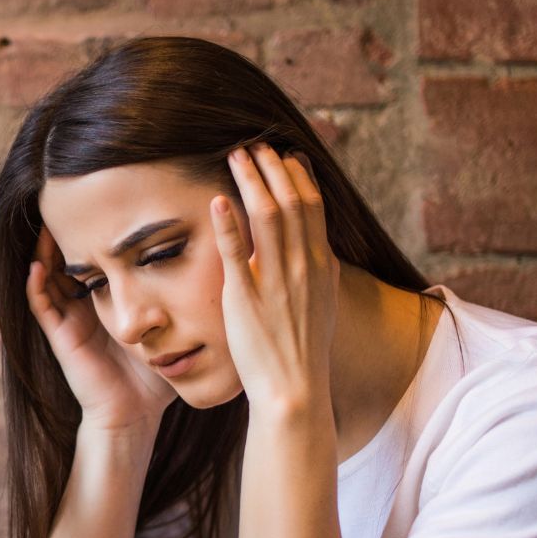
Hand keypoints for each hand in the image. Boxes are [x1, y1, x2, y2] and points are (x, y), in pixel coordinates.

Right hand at [24, 224, 177, 433]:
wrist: (135, 413)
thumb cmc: (155, 375)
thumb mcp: (171, 328)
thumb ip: (185, 303)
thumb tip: (215, 273)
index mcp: (110, 302)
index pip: (99, 259)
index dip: (98, 235)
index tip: (105, 206)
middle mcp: (85, 307)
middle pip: (70, 259)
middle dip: (70, 233)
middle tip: (70, 203)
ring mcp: (69, 320)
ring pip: (49, 275)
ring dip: (46, 250)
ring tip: (49, 221)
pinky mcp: (59, 336)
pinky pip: (41, 304)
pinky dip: (36, 284)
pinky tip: (38, 264)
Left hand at [211, 144, 338, 416]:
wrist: (294, 391)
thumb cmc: (302, 355)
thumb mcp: (319, 307)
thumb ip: (315, 274)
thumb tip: (313, 252)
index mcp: (320, 267)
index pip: (314, 207)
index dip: (299, 177)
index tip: (287, 156)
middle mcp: (302, 267)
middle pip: (291, 201)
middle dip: (274, 168)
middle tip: (256, 145)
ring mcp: (274, 280)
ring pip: (267, 216)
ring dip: (251, 181)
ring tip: (237, 156)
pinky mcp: (245, 297)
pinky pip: (235, 251)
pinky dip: (226, 223)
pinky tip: (216, 199)